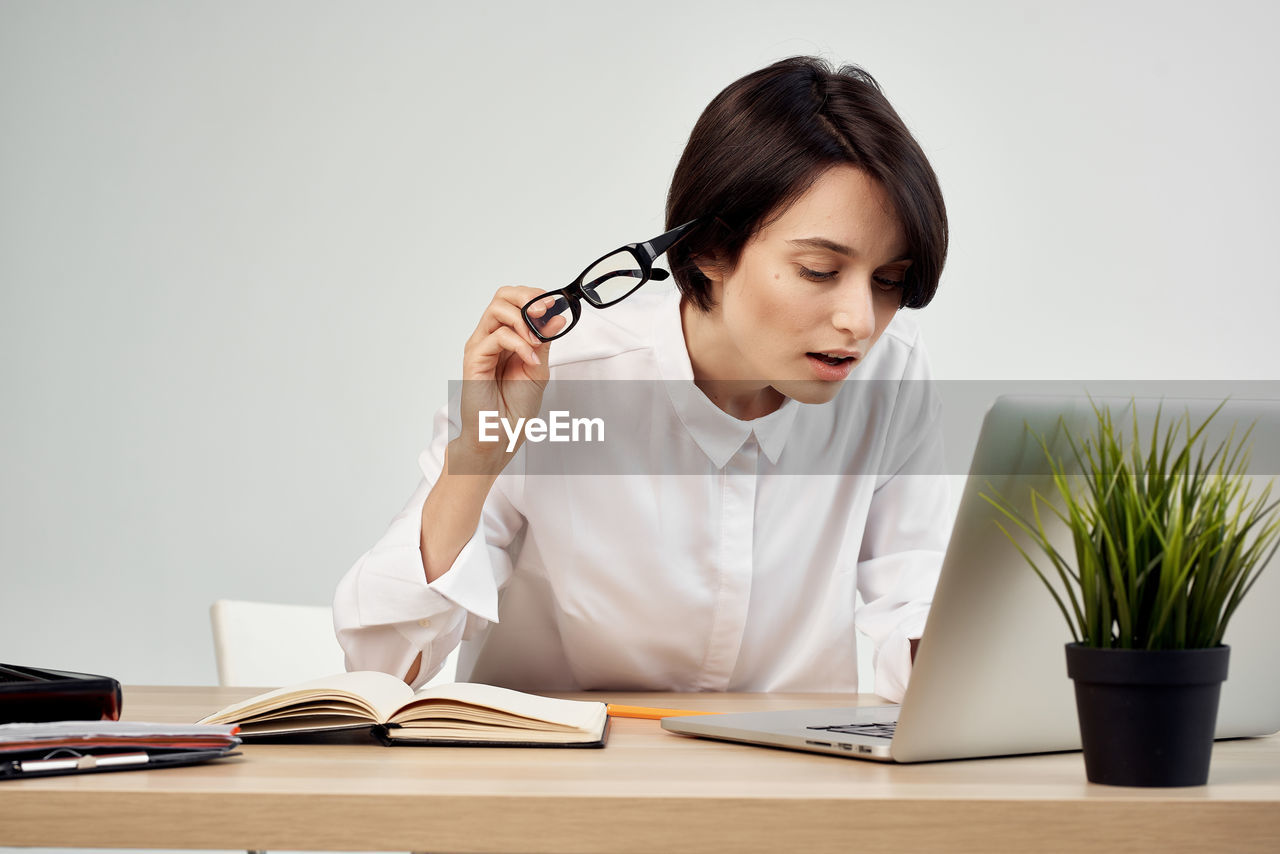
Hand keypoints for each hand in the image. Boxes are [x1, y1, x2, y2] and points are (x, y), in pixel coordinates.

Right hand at [453, 287, 560, 471]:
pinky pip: (496, 338)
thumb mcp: (539, 369)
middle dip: (527, 298)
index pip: (514, 300)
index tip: (554, 304)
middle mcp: (490, 337)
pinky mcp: (474, 360)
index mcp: (506, 337)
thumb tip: (557, 317)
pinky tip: (531, 360)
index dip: (534, 296)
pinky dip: (519, 344)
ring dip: (523, 321)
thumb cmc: (515, 407)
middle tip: (544, 311)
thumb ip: (545, 342)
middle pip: (502, 297)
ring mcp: (481, 347)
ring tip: (537, 343)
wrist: (502, 435)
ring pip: (496, 310)